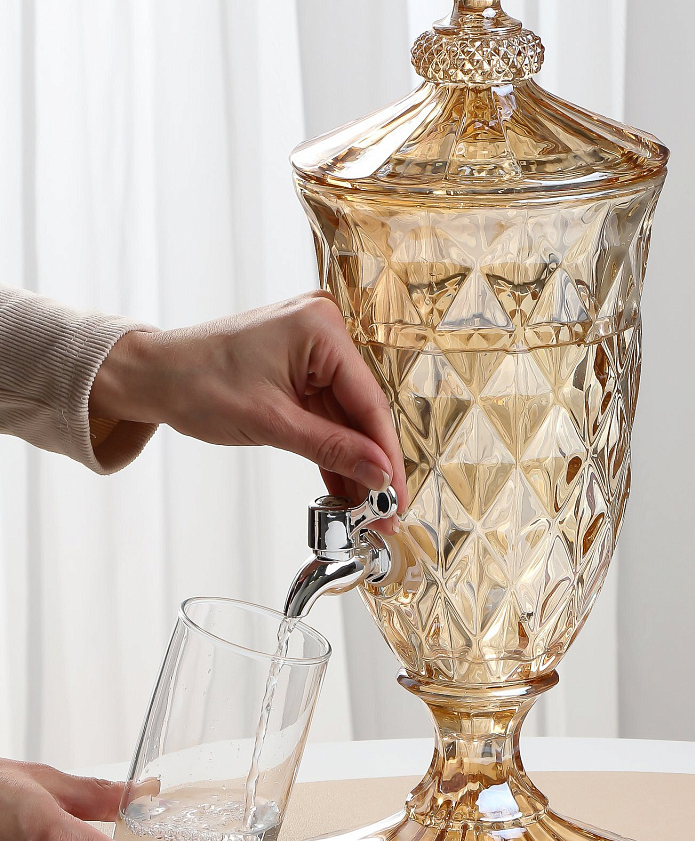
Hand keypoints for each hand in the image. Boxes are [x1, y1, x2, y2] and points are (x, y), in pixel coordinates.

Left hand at [90, 293, 407, 518]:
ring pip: (347, 419)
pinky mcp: (300, 371)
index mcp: (320, 328)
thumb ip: (331, 449)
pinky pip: (327, 416)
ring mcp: (312, 351)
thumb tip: (378, 475)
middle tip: (387, 512)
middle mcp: (323, 331)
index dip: (386, 455)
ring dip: (355, 464)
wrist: (151, 376)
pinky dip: (333, 451)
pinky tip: (347, 489)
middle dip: (373, 464)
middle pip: (363, 411)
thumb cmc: (195, 383)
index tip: (397, 496)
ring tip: (367, 512)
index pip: (369, 401)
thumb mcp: (270, 423)